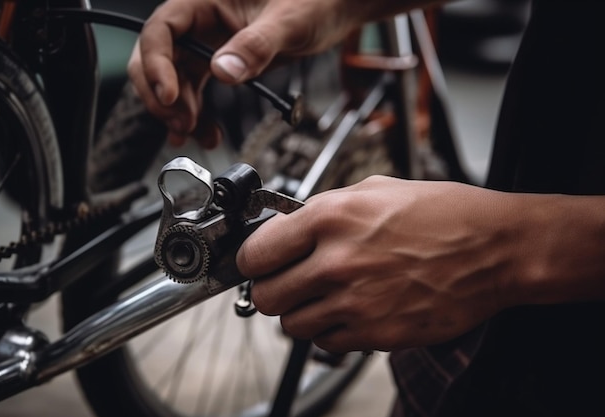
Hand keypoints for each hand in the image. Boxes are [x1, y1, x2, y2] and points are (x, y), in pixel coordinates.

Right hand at [128, 0, 375, 146]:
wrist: (333, 10)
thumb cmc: (315, 1)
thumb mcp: (289, 21)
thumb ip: (256, 45)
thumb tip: (223, 71)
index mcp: (204, 0)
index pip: (162, 30)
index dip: (156, 64)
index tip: (170, 97)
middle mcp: (199, 22)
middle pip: (158, 58)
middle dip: (162, 94)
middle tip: (181, 123)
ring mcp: (207, 44)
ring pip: (174, 80)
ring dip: (178, 111)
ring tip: (193, 134)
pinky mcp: (219, 62)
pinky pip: (196, 90)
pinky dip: (196, 114)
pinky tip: (204, 132)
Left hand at [236, 176, 519, 352]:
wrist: (496, 249)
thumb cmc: (444, 214)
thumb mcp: (376, 190)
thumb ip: (323, 209)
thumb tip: (287, 226)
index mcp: (332, 218)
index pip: (255, 252)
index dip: (251, 258)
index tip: (257, 260)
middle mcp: (338, 262)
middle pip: (266, 296)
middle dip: (272, 288)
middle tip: (288, 280)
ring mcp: (356, 303)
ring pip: (292, 326)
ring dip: (301, 312)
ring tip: (323, 296)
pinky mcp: (377, 334)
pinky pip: (328, 343)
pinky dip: (331, 331)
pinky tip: (351, 310)